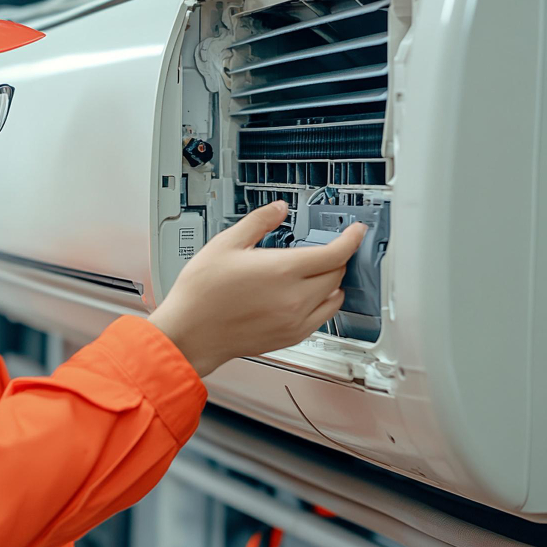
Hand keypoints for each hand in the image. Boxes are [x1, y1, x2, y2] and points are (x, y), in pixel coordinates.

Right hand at [148, 201, 366, 377]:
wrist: (190, 332)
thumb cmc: (201, 293)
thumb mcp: (225, 244)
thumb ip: (258, 222)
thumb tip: (278, 209)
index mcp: (282, 270)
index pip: (334, 253)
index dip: (351, 239)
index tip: (355, 231)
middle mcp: (295, 298)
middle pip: (337, 274)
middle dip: (336, 257)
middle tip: (326, 248)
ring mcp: (295, 320)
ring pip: (335, 298)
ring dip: (333, 281)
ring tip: (318, 272)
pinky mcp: (291, 337)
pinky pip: (323, 318)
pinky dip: (325, 304)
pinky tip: (309, 296)